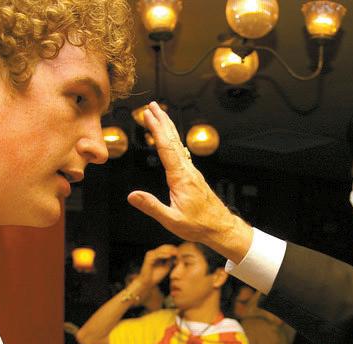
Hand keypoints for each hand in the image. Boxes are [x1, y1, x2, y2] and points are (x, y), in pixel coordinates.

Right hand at [128, 102, 252, 262]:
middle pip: (173, 140)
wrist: (220, 228)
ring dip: (168, 129)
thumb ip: (152, 207)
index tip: (147, 114)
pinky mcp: (193, 177)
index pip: (166, 148)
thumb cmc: (198, 225)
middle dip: (161, 121)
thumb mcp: (172, 220)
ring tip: (159, 115)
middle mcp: (187, 171)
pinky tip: (171, 140)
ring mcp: (192, 172)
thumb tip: (132, 196)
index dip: (156, 129)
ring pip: (178, 145)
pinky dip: (173, 141)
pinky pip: (181, 153)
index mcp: (181, 178)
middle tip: (151, 105)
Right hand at [138, 244, 177, 289]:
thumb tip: (177, 256)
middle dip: (173, 250)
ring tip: (176, 254)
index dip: (174, 250)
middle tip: (180, 254)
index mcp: (157, 254)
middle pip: (165, 247)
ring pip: (161, 249)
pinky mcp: (149, 258)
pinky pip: (157, 254)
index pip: (167, 248)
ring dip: (170, 251)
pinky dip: (164, 254)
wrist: (148, 283)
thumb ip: (170, 261)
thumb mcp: (166, 267)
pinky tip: (169, 256)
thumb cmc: (156, 276)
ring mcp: (150, 254)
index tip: (181, 255)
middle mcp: (153, 252)